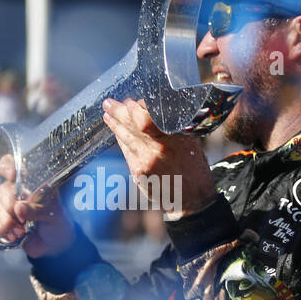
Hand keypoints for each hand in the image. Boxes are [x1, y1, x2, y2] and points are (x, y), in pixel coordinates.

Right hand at [0, 153, 74, 257]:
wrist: (55, 246)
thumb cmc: (58, 223)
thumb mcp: (54, 213)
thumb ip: (38, 210)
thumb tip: (19, 207)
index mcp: (32, 183)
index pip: (14, 166)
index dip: (8, 166)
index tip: (12, 175)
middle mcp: (18, 192)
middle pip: (3, 189)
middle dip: (9, 204)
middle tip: (21, 217)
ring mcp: (9, 207)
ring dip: (8, 222)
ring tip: (22, 231)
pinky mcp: (4, 221)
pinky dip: (3, 229)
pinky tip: (16, 236)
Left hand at [100, 98, 217, 219]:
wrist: (193, 198)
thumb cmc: (193, 166)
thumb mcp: (190, 141)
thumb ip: (172, 126)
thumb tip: (152, 109)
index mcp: (174, 137)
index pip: (147, 117)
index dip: (136, 108)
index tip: (130, 102)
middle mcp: (159, 148)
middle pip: (132, 125)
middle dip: (119, 111)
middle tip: (109, 103)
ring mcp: (146, 161)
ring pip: (126, 137)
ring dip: (115, 124)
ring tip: (107, 114)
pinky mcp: (139, 172)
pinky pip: (126, 150)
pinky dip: (121, 139)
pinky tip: (116, 132)